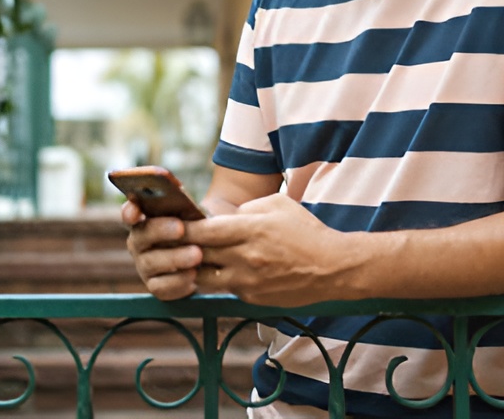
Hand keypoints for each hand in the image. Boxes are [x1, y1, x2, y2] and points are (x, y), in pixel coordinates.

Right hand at [121, 199, 203, 299]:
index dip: (129, 211)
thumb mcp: (190, 208)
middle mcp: (138, 243)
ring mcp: (145, 266)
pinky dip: (178, 282)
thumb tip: (176, 187)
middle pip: (140, 237)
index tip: (135, 211)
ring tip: (197, 254)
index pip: (129, 213)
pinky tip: (193, 276)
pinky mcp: (156, 286)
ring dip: (174, 258)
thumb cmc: (195, 224)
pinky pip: (162, 288)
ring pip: (151, 264)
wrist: (210, 250)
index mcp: (143, 220)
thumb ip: (179, 197)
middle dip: (160, 231)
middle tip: (181, 228)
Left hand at [184, 193, 348, 306]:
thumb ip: (246, 208)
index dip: (184, 229)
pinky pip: (224, 289)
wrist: (332, 268)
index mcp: (250, 230)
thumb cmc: (306, 231)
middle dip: (182, 249)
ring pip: (204, 279)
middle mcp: (245, 258)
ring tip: (188, 261)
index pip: (203, 232)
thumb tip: (223, 217)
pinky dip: (216, 280)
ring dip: (194, 270)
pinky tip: (216, 272)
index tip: (173, 225)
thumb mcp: (277, 205)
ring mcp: (247, 282)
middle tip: (172, 243)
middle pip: (198, 256)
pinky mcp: (251, 298)